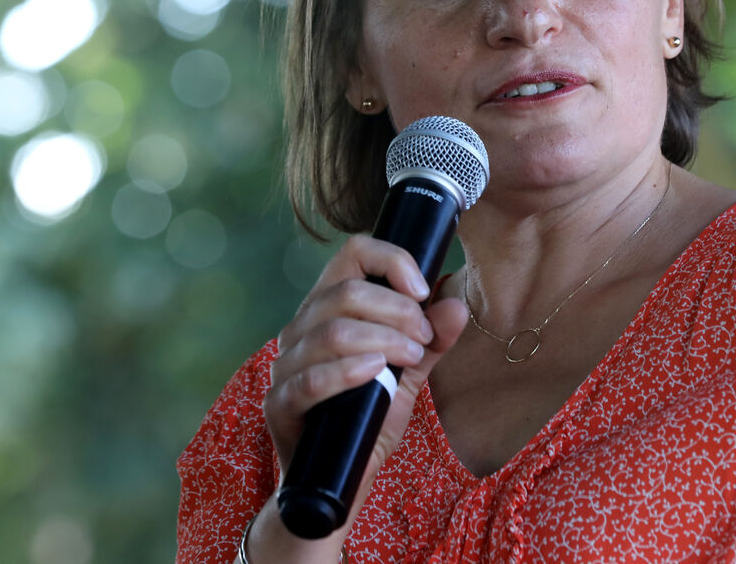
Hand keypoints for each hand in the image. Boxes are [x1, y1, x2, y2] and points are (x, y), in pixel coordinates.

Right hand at [263, 233, 467, 523]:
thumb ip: (431, 342)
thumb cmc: (367, 420)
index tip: (423, 289)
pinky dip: (348, 370)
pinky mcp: (280, 405)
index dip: (391, 261)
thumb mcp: (408, 376)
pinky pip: (310, 379)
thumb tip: (456, 305)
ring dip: (382, 339)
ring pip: (331, 331)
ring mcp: (285, 367)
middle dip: (396, 311)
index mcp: (328, 309)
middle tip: (424, 339)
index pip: (352, 253)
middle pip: (344, 292)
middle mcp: (300, 329)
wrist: (337, 482)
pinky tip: (377, 372)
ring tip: (412, 357)